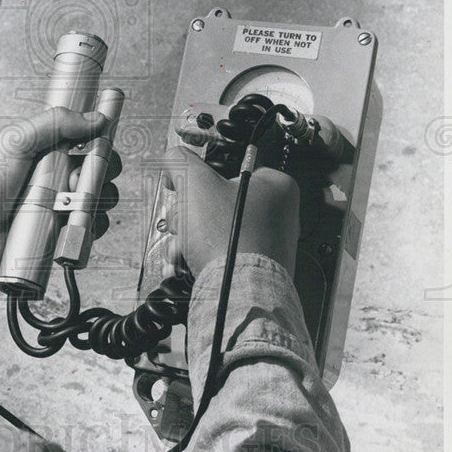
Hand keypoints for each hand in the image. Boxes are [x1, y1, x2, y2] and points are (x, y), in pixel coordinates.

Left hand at [0, 107, 121, 285]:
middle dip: (99, 170)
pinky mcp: (60, 233)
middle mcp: (56, 176)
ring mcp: (59, 205)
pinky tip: (71, 221)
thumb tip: (96, 118)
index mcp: (46, 150)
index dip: (99, 140)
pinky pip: (90, 228)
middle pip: (99, 168)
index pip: (87, 139)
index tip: (100, 141)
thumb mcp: (14, 141)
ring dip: (93, 197)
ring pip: (100, 198)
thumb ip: (55, 122)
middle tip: (78, 176)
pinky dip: (89, 224)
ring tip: (67, 201)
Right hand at [160, 146, 299, 278]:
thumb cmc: (228, 237)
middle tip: (184, 222)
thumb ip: (180, 160)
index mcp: (276, 186)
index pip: (227, 169)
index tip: (184, 188)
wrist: (237, 293)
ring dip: (188, 238)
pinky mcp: (255, 269)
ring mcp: (268, 244)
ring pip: (214, 230)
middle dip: (188, 215)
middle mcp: (278, 214)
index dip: (199, 179)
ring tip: (182, 248)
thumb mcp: (195, 181)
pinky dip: (198, 258)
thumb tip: (174, 158)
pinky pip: (220, 254)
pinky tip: (185, 263)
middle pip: (216, 201)